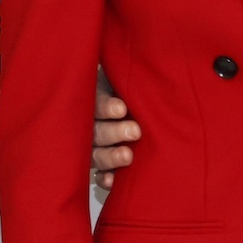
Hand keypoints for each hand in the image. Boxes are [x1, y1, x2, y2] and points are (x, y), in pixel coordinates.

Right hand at [92, 68, 139, 190]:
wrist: (148, 102)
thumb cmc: (140, 85)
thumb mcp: (132, 76)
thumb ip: (136, 75)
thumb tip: (149, 61)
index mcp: (96, 96)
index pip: (96, 102)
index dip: (106, 106)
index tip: (122, 108)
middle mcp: (93, 121)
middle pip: (96, 130)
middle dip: (114, 132)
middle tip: (135, 131)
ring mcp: (96, 144)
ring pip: (96, 152)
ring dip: (111, 155)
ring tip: (128, 156)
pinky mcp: (103, 163)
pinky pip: (99, 173)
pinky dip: (104, 178)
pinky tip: (112, 181)